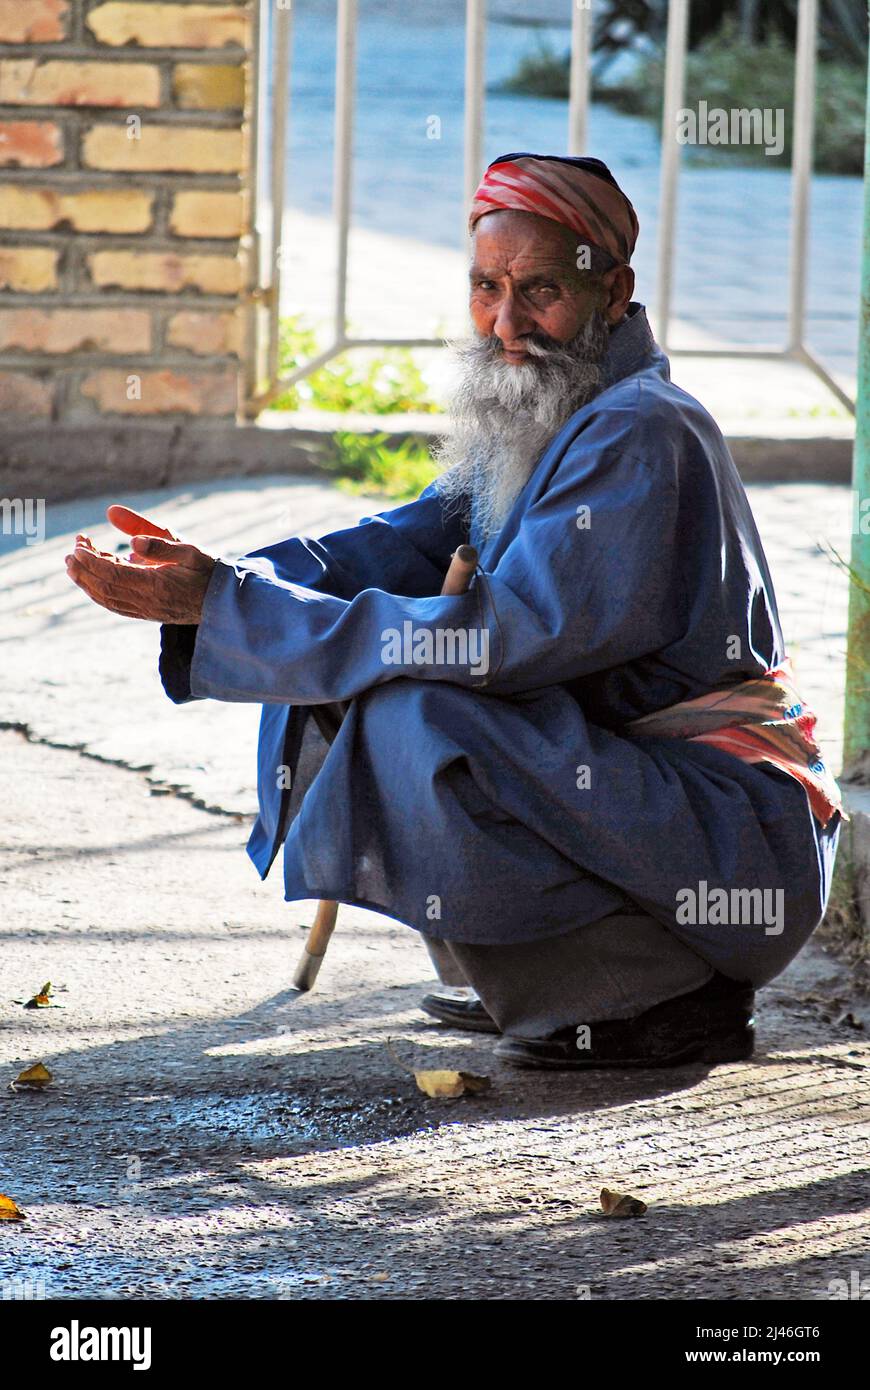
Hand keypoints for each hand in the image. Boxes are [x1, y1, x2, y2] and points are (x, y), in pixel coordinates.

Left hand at [64, 505, 216, 623]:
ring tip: (73, 564)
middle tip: (72, 550)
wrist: (224, 602)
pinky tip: (91, 581)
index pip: (113, 574)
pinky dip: (98, 594)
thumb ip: (159, 542)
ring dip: (86, 582)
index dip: (92, 561)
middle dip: (84, 569)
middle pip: (104, 588)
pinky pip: (115, 606)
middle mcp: (148, 602)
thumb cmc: (208, 570)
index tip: (79, 545)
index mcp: (157, 584)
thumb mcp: (188, 549)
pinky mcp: (147, 613)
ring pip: (107, 599)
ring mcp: (146, 610)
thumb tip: (131, 541)